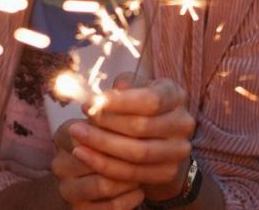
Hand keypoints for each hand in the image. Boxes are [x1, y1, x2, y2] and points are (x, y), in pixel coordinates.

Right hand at [50, 119, 144, 208]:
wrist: (93, 178)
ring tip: (144, 173)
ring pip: (103, 185)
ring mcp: (67, 189)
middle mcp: (60, 163)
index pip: (89, 131)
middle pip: (96, 158)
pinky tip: (138, 192)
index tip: (141, 130)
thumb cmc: (107, 144)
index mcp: (64, 134)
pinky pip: (109, 207)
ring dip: (128, 180)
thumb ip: (113, 112)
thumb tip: (126, 98)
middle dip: (125, 158)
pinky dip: (128, 200)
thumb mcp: (106, 123)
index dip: (117, 132)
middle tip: (148, 154)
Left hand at [65, 77, 194, 201]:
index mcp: (176, 95)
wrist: (161, 137)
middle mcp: (183, 123)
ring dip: (101, 147)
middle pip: (141, 127)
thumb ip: (126, 84)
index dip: (118, 102)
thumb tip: (117, 87)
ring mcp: (179, 150)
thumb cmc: (141, 104)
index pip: (150, 100)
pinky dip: (106, 166)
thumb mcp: (136, 87)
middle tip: (75, 124)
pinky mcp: (168, 172)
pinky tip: (85, 155)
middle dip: (104, 126)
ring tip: (77, 140)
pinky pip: (133, 173)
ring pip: (137, 153)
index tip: (89, 103)